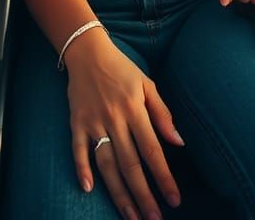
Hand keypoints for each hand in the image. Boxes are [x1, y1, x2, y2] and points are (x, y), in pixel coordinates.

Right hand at [65, 34, 182, 219]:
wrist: (87, 51)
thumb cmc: (122, 69)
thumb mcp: (147, 84)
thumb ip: (162, 113)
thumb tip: (179, 142)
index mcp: (134, 109)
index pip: (152, 150)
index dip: (164, 177)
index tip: (174, 200)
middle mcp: (114, 118)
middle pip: (130, 164)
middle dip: (144, 195)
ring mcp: (93, 122)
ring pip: (107, 164)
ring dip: (119, 193)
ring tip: (131, 217)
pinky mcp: (76, 122)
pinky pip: (78, 150)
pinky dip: (82, 169)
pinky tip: (89, 190)